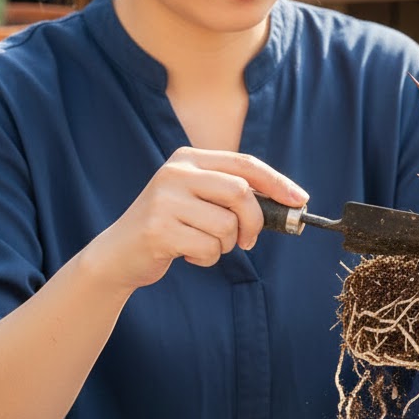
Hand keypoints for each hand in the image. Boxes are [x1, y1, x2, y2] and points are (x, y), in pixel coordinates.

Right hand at [87, 147, 306, 291]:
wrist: (118, 254)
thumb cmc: (170, 227)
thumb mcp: (198, 199)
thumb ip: (233, 195)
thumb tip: (288, 203)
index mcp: (188, 159)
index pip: (245, 163)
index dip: (277, 182)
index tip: (300, 200)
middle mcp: (175, 172)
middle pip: (241, 192)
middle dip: (254, 222)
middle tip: (249, 240)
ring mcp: (164, 200)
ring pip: (227, 225)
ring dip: (226, 245)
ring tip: (204, 245)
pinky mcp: (158, 229)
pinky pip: (208, 248)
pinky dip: (207, 259)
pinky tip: (188, 255)